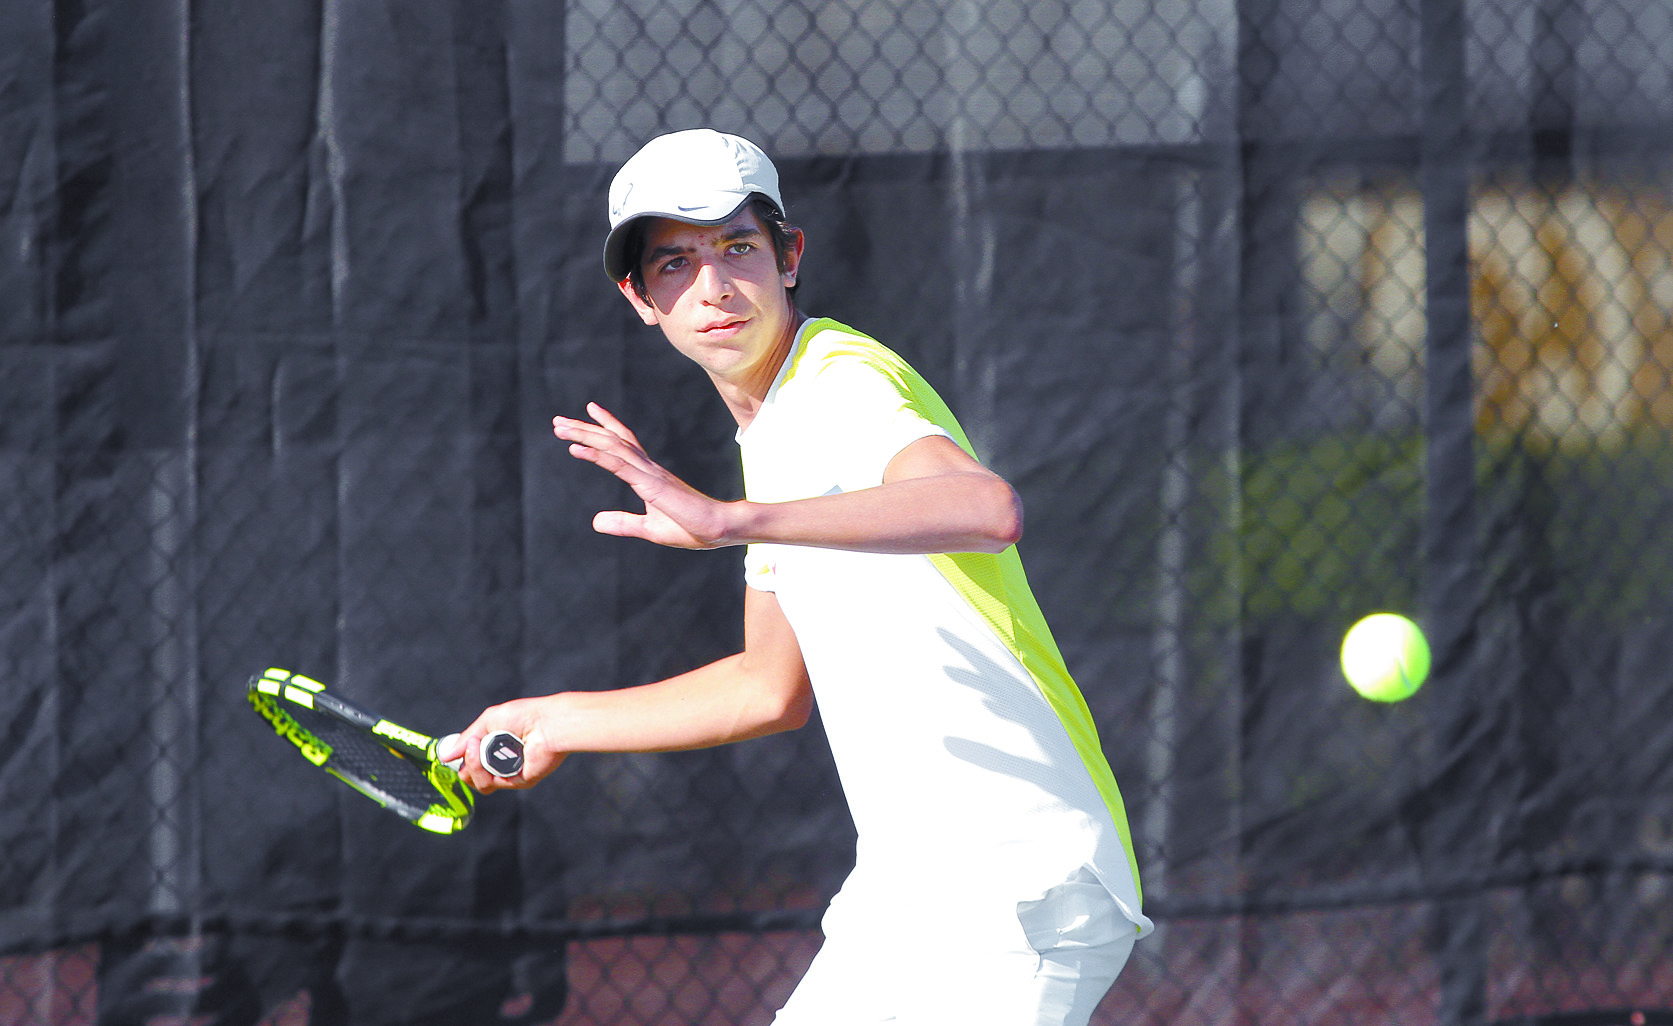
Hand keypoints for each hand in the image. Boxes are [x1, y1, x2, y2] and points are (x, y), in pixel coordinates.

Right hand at [446, 696, 568, 793]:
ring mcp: (511, 773)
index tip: (455, 753)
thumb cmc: (523, 715)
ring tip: (477, 748)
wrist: (546, 722)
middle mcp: (503, 763)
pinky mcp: (519, 781)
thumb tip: (445, 756)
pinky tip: (486, 752)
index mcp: (497, 748)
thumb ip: (466, 739)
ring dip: (472, 766)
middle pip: (472, 778)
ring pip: (479, 783)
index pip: (472, 763)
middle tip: (471, 747)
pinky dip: (482, 769)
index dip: (463, 760)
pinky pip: (491, 784)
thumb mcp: (488, 721)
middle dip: (466, 764)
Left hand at [553, 402, 734, 548]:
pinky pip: (619, 466)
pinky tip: (576, 449)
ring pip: (612, 447)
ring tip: (560, 428)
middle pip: (612, 440)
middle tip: (557, 421)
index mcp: (649, 476)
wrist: (717, 530)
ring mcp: (649, 474)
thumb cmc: (691, 529)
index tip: (586, 413)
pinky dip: (596, 455)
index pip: (623, 443)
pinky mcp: (651, 485)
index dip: (605, 427)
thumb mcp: (649, 529)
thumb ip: (623, 523)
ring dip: (584, 435)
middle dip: (584, 429)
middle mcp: (648, 468)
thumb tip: (596, 521)